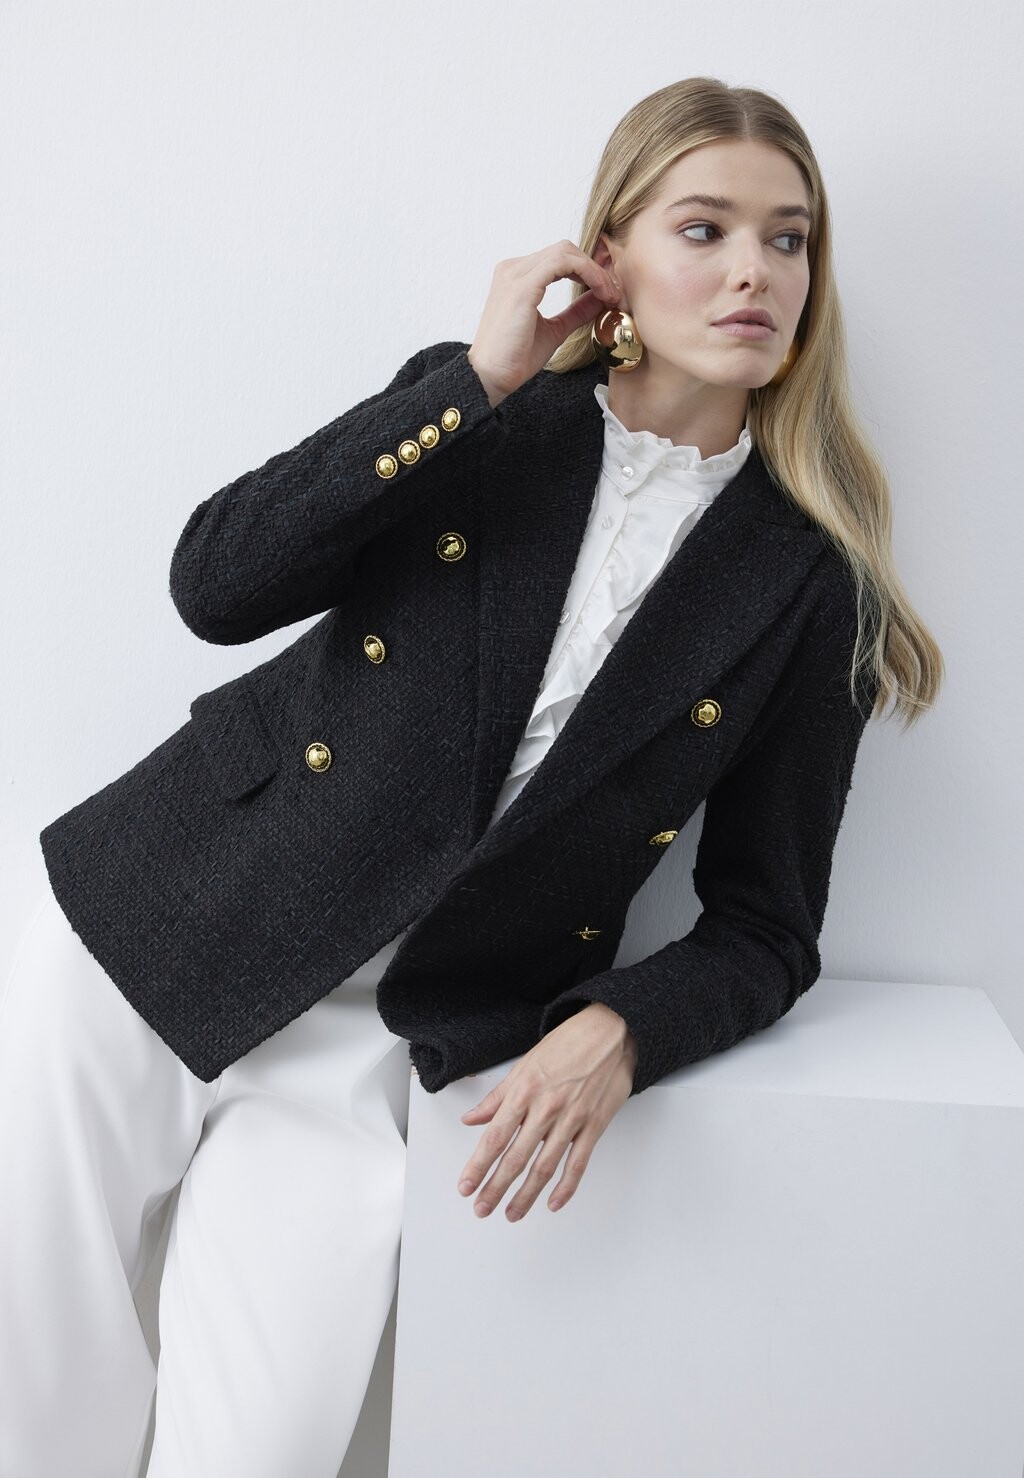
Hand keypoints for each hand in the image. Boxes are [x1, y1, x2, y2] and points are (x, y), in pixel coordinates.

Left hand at [456, 1002, 637, 1221]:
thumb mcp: (524, 1064)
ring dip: (526, 1194)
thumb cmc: (568, 1043)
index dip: (478, 1165)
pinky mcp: (595, 1125)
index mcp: (525, 1090)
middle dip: (496, 1188)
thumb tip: (471, 1119)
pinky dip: (566, 1187)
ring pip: (545, 1166)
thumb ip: (497, 1096)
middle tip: (482, 1208)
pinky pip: (578, 1162)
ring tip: (512, 1213)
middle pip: (516, 1157)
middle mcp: (546, 1107)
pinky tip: (553, 1203)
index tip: (466, 1186)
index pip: (495, 1136)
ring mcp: (572, 1118)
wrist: (611, 1031)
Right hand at [467, 240, 619, 408]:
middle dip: (595, 267)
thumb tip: (600, 298)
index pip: (560, 258)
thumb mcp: (555, 329)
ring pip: (566, 252)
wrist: (491, 377)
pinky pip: (563, 263)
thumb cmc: (515, 358)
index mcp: (517, 277)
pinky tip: (600, 292)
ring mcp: (515, 274)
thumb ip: (576, 311)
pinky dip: (587, 273)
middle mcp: (513, 269)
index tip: (610, 290)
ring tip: (610, 294)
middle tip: (614, 291)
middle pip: (565, 250)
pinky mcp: (522, 286)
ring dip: (594, 271)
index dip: (589, 269)